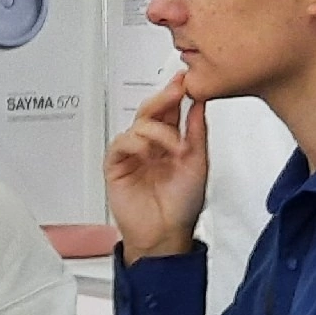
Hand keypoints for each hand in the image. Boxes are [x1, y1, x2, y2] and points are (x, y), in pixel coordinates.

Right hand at [105, 74, 208, 261]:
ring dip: (158, 130)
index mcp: (170, 142)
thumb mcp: (198, 162)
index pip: (170, 111)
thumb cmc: (182, 206)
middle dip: (164, 97)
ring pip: (137, 124)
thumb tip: (199, 103)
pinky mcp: (116, 166)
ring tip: (174, 147)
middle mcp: (150, 146)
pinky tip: (149, 152)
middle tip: (177, 89)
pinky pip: (121, 143)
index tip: (186, 79)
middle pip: (150, 111)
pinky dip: (136, 142)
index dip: (176, 93)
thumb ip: (196, 131)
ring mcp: (133, 155)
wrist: (166, 235)